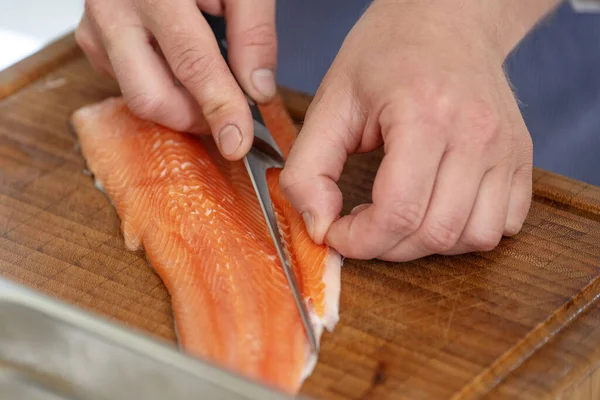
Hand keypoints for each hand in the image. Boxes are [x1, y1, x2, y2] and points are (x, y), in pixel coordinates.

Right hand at [75, 0, 276, 159]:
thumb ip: (253, 32)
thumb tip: (257, 91)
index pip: (192, 64)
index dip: (218, 108)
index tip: (238, 141)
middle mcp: (114, 11)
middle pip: (151, 98)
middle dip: (195, 119)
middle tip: (229, 113)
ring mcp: (96, 30)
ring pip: (137, 99)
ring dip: (180, 105)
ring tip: (208, 81)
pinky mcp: (91, 42)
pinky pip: (127, 85)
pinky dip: (161, 89)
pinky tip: (178, 67)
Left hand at [280, 0, 553, 261]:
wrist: (448, 19)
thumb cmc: (386, 54)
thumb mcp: (331, 101)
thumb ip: (309, 169)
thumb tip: (319, 227)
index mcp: (424, 116)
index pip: (397, 213)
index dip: (359, 241)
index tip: (337, 232)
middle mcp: (476, 134)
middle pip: (434, 233)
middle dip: (386, 247)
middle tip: (361, 226)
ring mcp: (506, 148)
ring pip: (474, 239)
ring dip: (427, 245)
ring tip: (399, 217)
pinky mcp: (521, 156)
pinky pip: (504, 225)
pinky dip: (466, 234)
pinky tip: (436, 208)